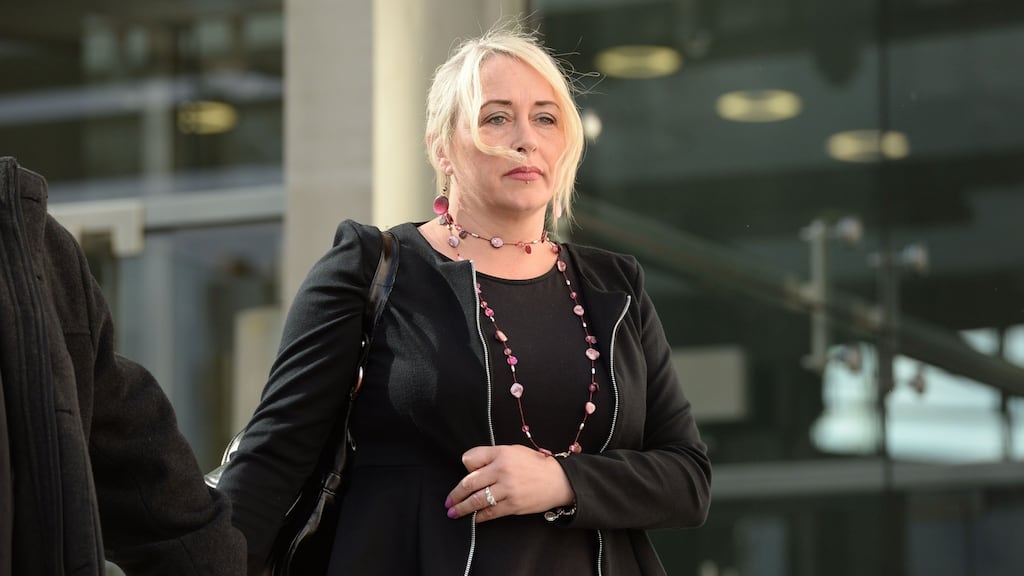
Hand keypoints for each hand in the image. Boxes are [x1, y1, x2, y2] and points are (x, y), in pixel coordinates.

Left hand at [445, 444, 574, 522]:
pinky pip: (490, 512)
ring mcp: (507, 489)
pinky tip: (473, 519)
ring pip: (477, 500)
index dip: (465, 468)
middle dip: (456, 494)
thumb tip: (472, 469)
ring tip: (453, 512)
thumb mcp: (514, 451)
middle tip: (448, 501)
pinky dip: (479, 517)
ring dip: (462, 508)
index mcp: (501, 453)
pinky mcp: (513, 505)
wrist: (560, 480)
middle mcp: (502, 470)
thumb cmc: (536, 464)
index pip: (471, 459)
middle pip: (469, 482)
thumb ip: (493, 456)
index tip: (464, 475)